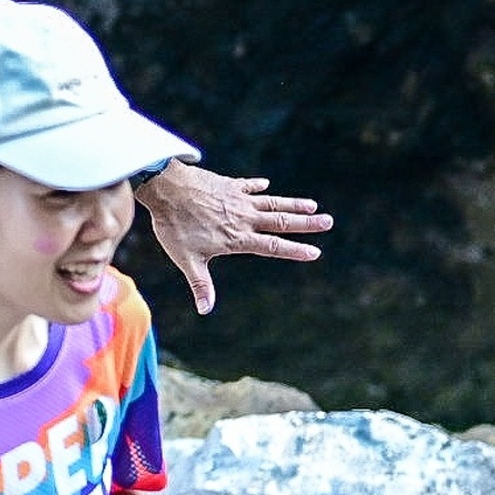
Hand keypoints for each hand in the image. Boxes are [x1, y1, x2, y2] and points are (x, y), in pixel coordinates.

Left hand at [139, 163, 331, 314]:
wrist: (166, 188)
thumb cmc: (175, 227)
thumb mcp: (187, 260)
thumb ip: (200, 284)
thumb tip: (205, 310)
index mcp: (237, 237)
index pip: (272, 246)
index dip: (294, 250)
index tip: (315, 252)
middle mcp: (243, 218)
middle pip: (281, 221)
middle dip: (306, 224)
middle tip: (329, 222)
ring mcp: (237, 200)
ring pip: (272, 202)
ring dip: (292, 204)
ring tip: (312, 205)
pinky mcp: (227, 185)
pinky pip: (247, 186)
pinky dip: (257, 186)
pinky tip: (266, 184)